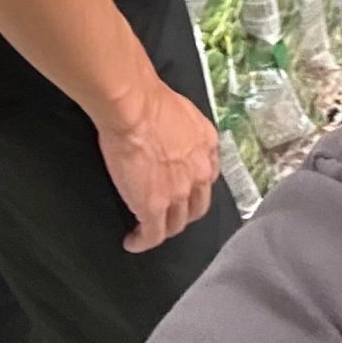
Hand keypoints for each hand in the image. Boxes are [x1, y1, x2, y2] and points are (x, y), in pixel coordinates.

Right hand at [97, 75, 219, 253]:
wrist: (134, 107)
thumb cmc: (150, 100)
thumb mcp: (184, 113)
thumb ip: (186, 132)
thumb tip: (173, 138)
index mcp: (208, 146)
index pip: (208, 178)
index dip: (195, 188)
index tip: (183, 191)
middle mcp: (200, 173)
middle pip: (196, 207)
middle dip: (183, 214)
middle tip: (166, 215)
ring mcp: (178, 193)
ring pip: (175, 224)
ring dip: (162, 229)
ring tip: (147, 230)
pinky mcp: (154, 207)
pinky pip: (151, 234)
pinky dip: (142, 242)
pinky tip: (133, 241)